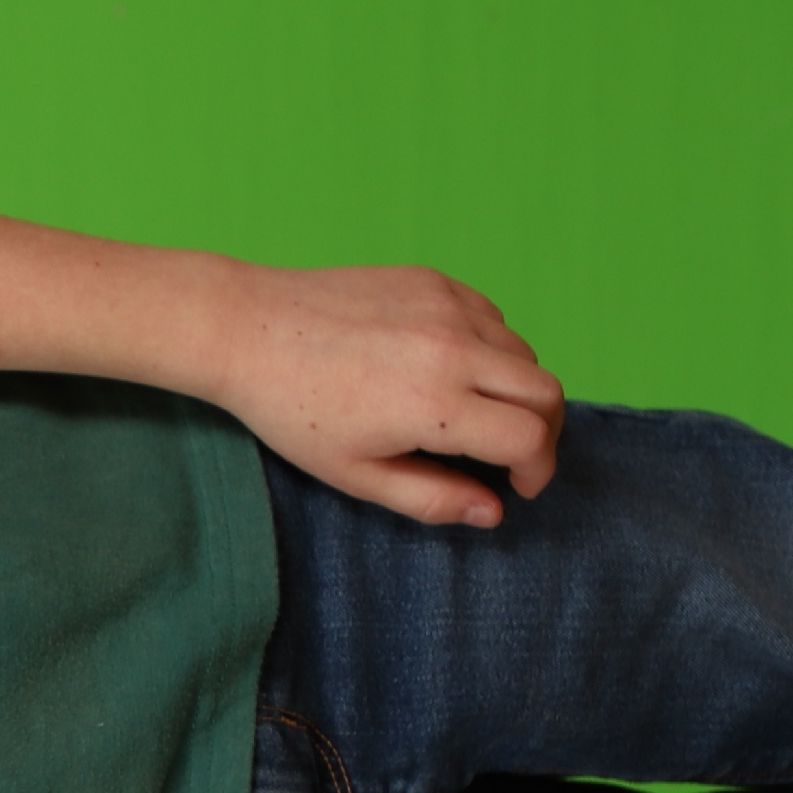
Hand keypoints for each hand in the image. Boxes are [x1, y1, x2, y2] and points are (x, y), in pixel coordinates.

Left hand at [203, 262, 567, 527]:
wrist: (246, 330)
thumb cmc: (292, 410)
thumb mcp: (355, 474)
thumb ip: (431, 498)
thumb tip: (492, 511)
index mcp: (436, 403)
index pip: (530, 437)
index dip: (538, 469)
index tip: (519, 484)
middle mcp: (454, 347)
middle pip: (547, 391)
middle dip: (544, 430)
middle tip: (514, 454)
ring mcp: (447, 306)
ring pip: (524, 352)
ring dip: (516, 389)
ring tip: (475, 412)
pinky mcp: (434, 280)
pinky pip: (492, 317)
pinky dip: (490, 348)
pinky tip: (447, 368)